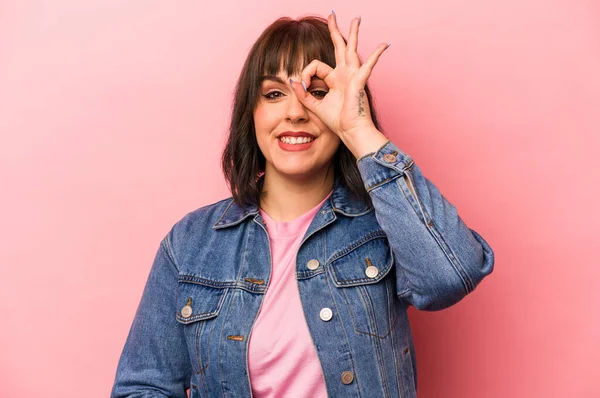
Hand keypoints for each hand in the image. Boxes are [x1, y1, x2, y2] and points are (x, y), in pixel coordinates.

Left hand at [289, 12, 389, 138]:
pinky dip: (376, 55)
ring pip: (352, 49)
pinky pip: (368, 65)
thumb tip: (292, 80)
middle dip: (334, 30)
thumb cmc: (337, 121)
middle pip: (339, 47)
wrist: (351, 131)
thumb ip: (303, 93)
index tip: (302, 85)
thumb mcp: (314, 105)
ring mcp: (353, 76)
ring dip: (353, 33)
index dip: (306, 73)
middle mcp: (344, 74)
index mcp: (334, 79)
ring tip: (356, 19)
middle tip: (332, 15)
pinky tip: (384, 45)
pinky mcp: (359, 81)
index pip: (317, 66)